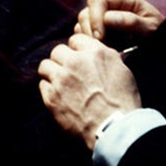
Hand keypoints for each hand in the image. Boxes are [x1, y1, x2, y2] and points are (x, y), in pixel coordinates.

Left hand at [38, 34, 141, 149]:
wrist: (114, 126)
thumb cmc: (123, 101)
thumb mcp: (123, 71)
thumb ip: (107, 58)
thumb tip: (98, 57)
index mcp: (95, 52)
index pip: (76, 39)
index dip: (78, 50)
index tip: (80, 58)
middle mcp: (75, 62)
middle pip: (57, 51)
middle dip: (62, 60)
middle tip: (70, 72)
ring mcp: (61, 79)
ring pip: (45, 66)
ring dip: (52, 73)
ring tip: (61, 83)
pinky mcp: (51, 97)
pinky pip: (42, 85)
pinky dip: (49, 90)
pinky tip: (60, 97)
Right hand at [75, 0, 163, 42]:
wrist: (164, 43)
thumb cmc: (160, 33)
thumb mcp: (151, 28)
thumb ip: (131, 22)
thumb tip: (108, 19)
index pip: (97, 2)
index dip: (95, 19)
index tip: (100, 37)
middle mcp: (110, 5)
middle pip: (85, 13)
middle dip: (90, 31)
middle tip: (102, 46)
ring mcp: (102, 17)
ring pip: (82, 25)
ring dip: (90, 39)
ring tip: (109, 48)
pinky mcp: (100, 31)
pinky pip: (85, 36)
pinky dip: (92, 44)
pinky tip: (107, 50)